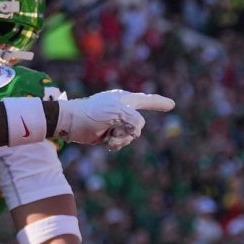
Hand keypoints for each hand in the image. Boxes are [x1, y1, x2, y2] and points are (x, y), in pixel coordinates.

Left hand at [54, 90, 173, 150]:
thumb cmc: (93, 113)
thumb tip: (137, 131)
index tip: (171, 105)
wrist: (71, 123)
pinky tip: (105, 142)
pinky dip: (115, 144)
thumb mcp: (118, 112)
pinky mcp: (108, 133)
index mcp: (126, 100)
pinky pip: (121, 142)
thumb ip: (135, 119)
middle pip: (139, 126)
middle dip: (129, 132)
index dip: (159, 103)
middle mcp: (123, 110)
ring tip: (108, 137)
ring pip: (130, 136)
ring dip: (120, 140)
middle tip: (114, 130)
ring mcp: (116, 122)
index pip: (147, 100)